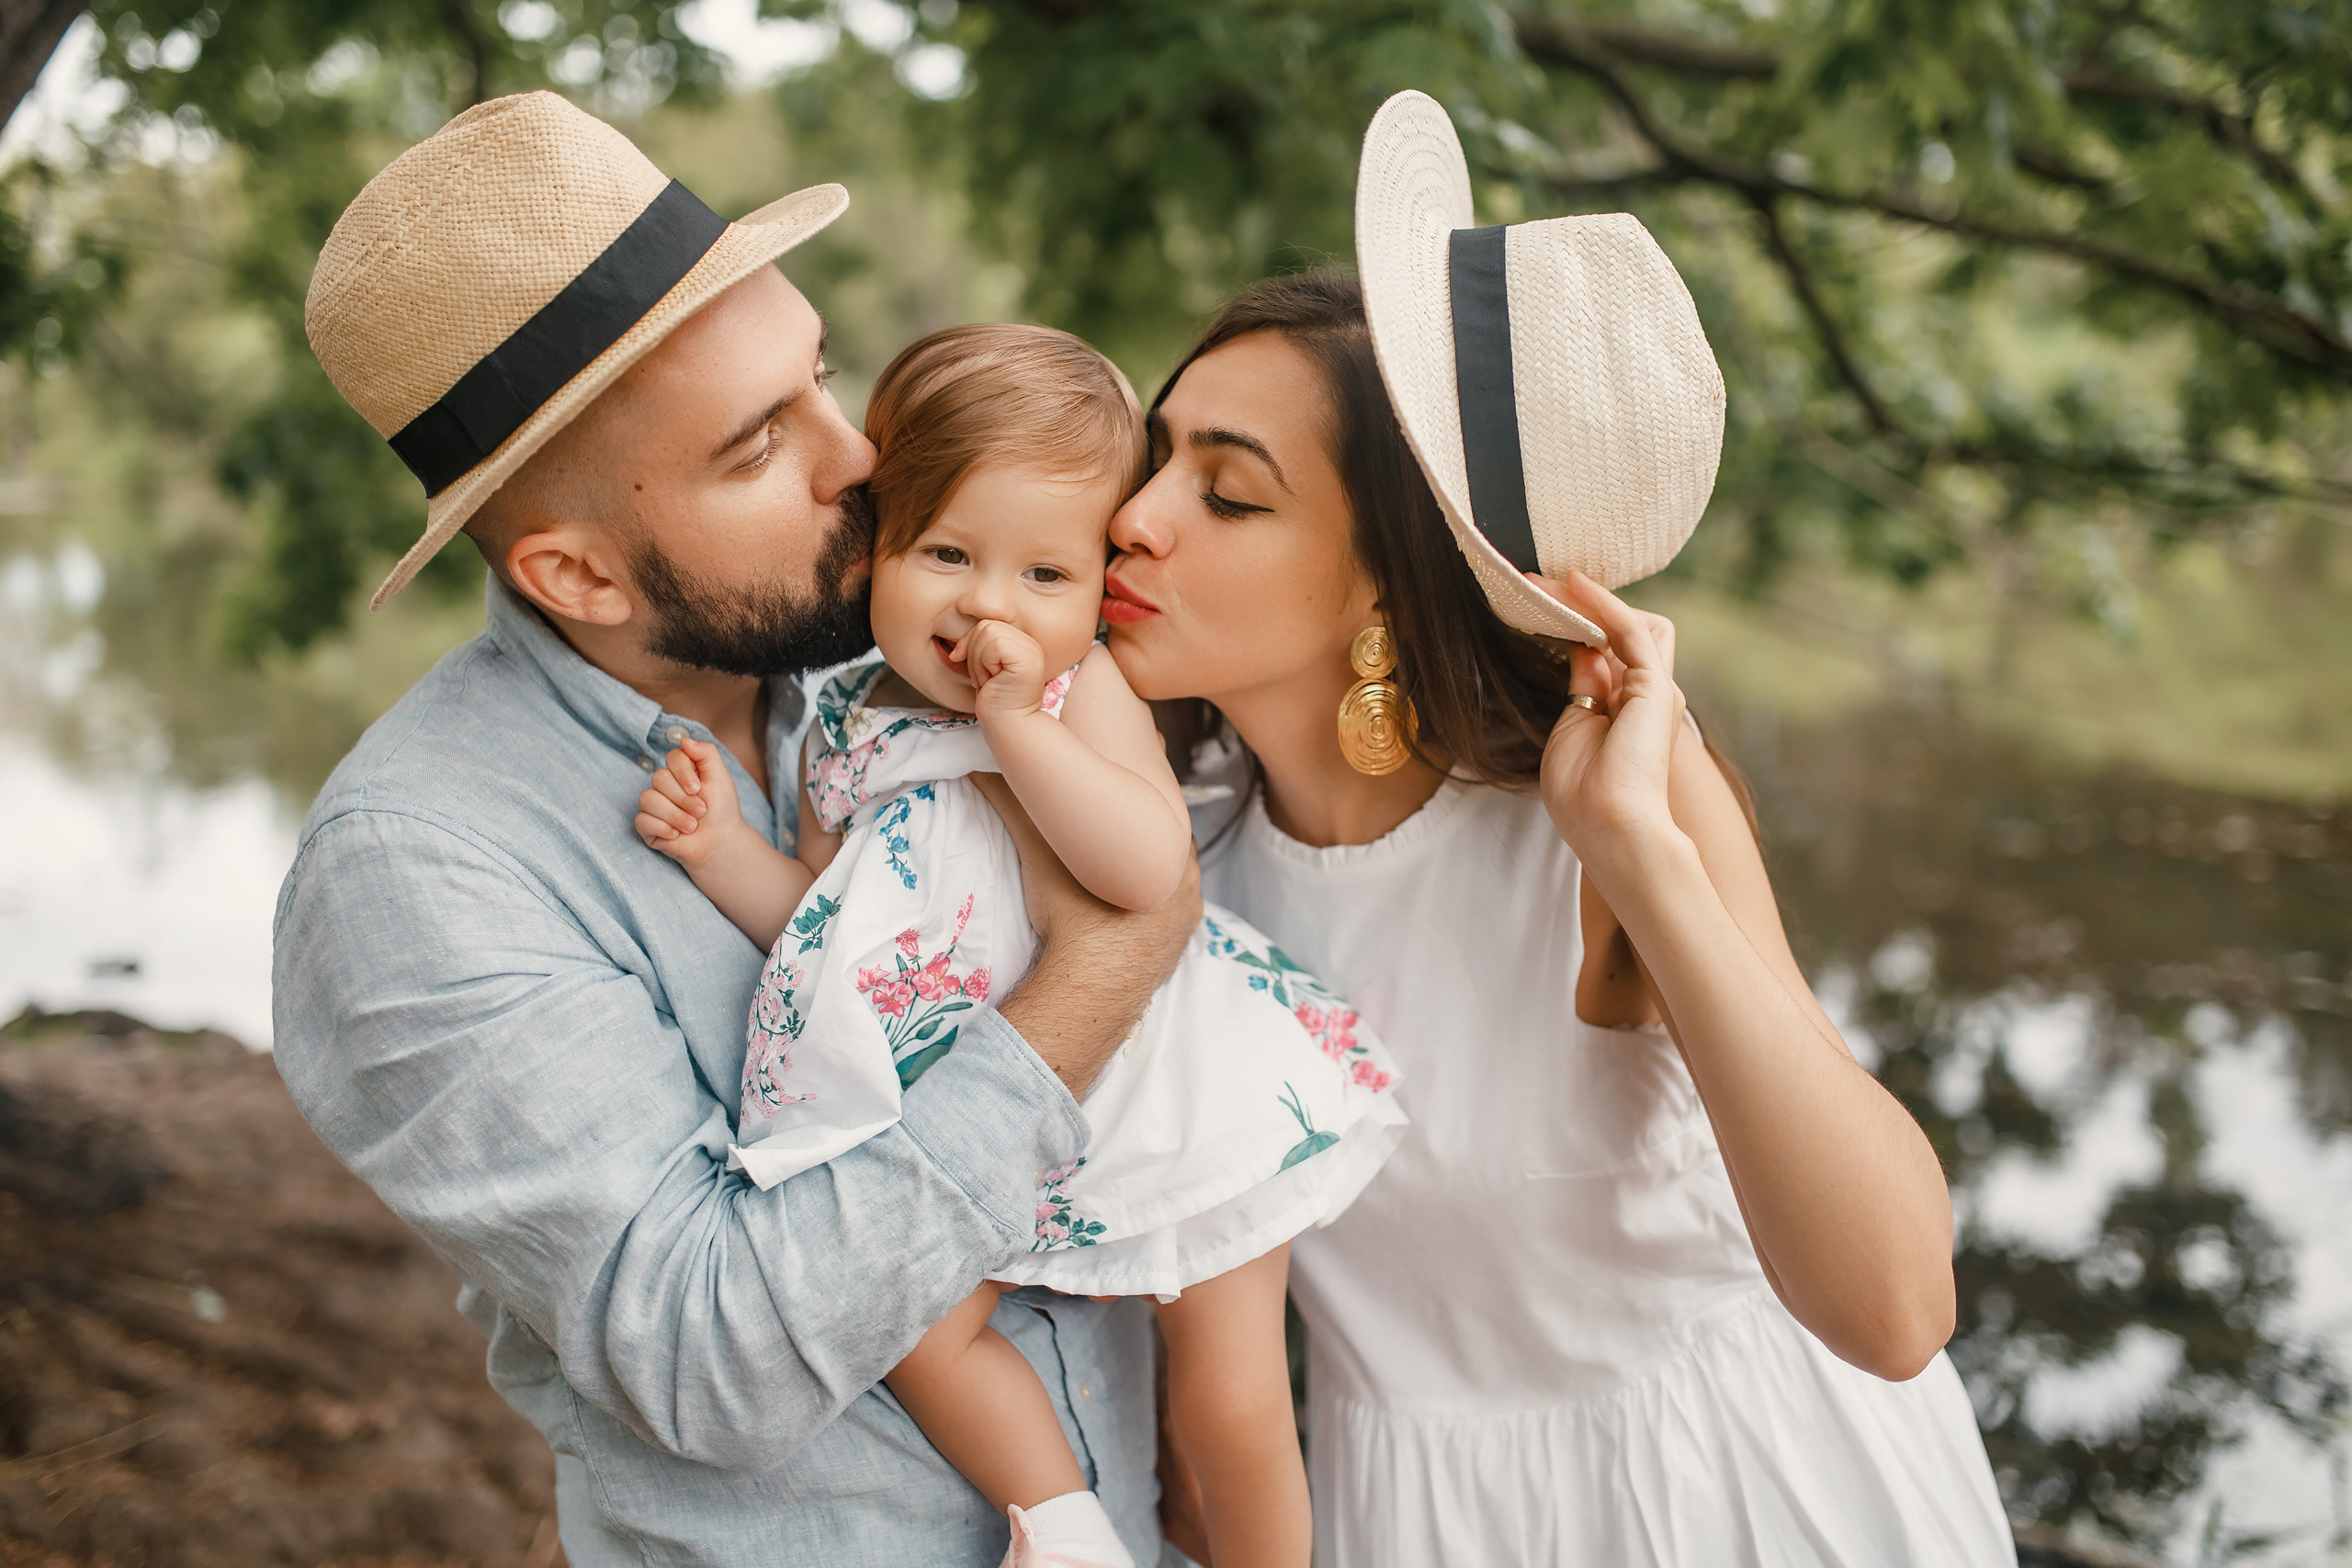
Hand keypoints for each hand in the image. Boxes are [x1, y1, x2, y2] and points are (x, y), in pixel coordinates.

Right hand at [634, 738, 747, 868]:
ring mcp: (653, 805)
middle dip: (684, 798)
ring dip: (675, 815)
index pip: (672, 757)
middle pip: (659, 778)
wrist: (720, 842)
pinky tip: (676, 835)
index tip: (699, 788)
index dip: (684, 772)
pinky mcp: (646, 826)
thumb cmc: (721, 810)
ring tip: (692, 826)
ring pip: (648, 799)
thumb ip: (706, 753)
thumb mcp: (720, 777)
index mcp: (681, 771)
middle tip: (701, 811)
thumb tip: (683, 739)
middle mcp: (664, 785)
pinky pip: (641, 820)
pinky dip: (663, 829)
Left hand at [955, 619, 1048, 724]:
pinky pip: (994, 644)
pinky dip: (984, 664)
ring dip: (978, 661)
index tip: (974, 671)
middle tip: (984, 678)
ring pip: (987, 632)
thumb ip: (978, 649)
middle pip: (985, 625)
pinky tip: (993, 681)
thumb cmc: (995, 702)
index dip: (971, 644)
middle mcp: (1030, 644)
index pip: (988, 624)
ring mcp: (1031, 650)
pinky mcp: (1027, 659)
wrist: (1008, 726)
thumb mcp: (983, 669)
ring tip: (989, 681)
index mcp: (1021, 644)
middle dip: (974, 653)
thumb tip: (956, 648)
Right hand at [970, 771, 1199, 1093]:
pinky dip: (1150, 910)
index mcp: (1171, 849)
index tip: (1116, 796)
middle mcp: (1188, 882)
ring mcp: (1186, 921)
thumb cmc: (1072, 916)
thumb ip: (1014, 804)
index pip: (1164, 809)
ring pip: (1169, 883)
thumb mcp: (1040, 852)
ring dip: (1146, 876)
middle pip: (1167, 845)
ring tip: (1113, 872)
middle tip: (1109, 832)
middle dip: (1141, 838)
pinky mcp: (1176, 951)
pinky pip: (1168, 918)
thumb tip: (979, 768)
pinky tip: (1123, 910)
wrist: (1087, 991)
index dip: (1139, 800)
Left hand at [1529, 571, 1689, 870]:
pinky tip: (1572, 584)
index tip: (1532, 603)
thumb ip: (1580, 689)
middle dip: (1577, 605)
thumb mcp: (1571, 731)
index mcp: (1624, 710)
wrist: (1613, 830)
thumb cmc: (1584, 798)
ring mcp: (1652, 688)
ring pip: (1625, 623)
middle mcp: (1644, 695)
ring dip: (1585, 599)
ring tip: (1544, 582)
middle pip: (1617, 632)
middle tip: (1531, 584)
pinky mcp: (1654, 685)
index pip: (1602, 651)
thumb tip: (1580, 649)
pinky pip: (1628, 628)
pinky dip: (1601, 603)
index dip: (1571, 624)